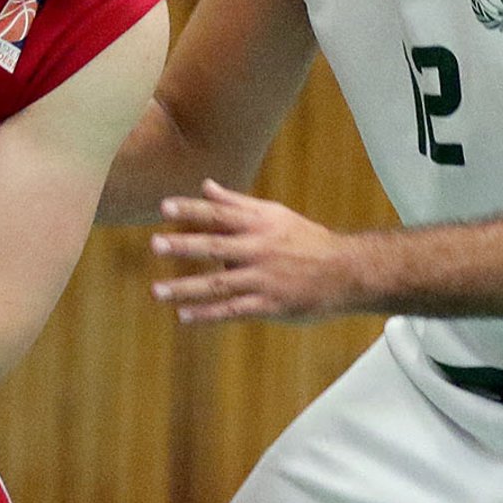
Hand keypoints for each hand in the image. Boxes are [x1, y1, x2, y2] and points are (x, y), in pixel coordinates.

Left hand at [149, 179, 365, 322]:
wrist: (346, 271)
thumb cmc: (306, 240)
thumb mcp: (275, 215)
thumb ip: (237, 203)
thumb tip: (205, 185)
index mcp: (260, 224)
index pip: (220, 214)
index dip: (192, 210)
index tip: (164, 207)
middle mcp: (260, 249)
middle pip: (216, 246)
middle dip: (185, 245)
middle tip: (155, 244)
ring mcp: (264, 279)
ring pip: (220, 284)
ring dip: (186, 288)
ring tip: (156, 291)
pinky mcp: (270, 305)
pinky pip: (233, 310)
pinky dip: (207, 314)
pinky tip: (183, 316)